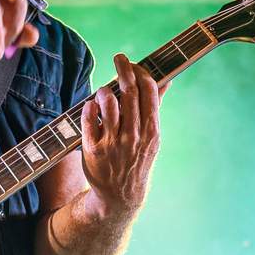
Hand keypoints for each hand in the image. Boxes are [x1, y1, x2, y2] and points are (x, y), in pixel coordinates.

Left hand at [79, 54, 160, 214]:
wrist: (119, 196)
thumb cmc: (137, 160)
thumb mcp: (152, 138)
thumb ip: (155, 108)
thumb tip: (166, 80)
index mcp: (151, 131)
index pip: (149, 91)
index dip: (141, 72)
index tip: (135, 64)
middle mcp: (133, 136)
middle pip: (129, 93)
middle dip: (124, 69)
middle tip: (119, 58)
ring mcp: (113, 143)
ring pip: (108, 103)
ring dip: (105, 90)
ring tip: (104, 91)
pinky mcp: (93, 149)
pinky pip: (89, 119)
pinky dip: (90, 106)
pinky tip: (92, 105)